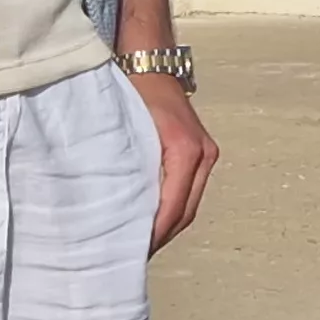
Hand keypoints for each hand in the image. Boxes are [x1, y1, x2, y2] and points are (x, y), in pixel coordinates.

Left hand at [129, 70, 218, 251]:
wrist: (150, 62)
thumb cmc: (133, 91)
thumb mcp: (126, 130)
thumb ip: (126, 168)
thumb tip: (113, 210)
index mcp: (186, 151)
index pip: (173, 206)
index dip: (154, 234)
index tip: (133, 253)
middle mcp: (203, 155)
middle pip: (186, 211)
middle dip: (161, 237)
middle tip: (133, 257)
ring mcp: (206, 154)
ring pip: (190, 204)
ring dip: (167, 226)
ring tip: (140, 244)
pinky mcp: (201, 153)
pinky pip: (189, 191)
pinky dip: (172, 210)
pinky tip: (151, 220)